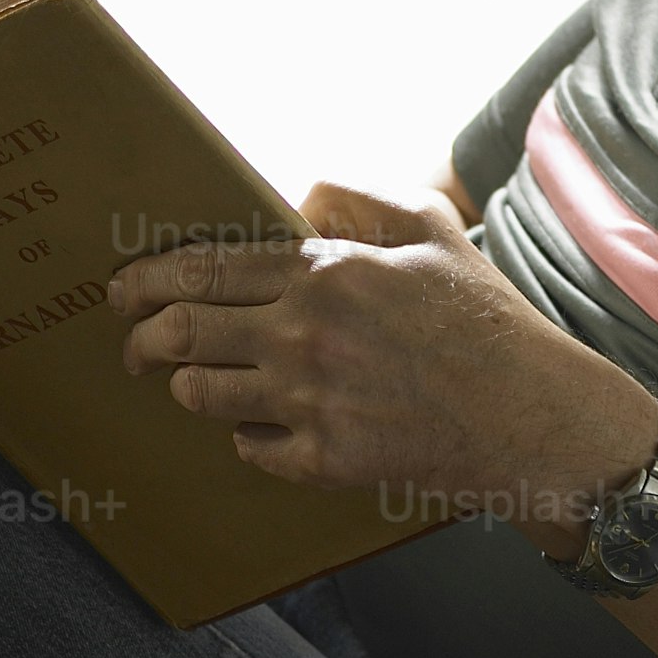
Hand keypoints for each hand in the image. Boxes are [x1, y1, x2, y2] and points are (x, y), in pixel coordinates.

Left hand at [109, 183, 657, 535]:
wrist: (533, 418)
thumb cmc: (486, 319)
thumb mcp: (430, 227)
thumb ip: (355, 196)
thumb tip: (294, 200)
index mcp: (324, 272)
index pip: (204, 268)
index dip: (147, 279)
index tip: (123, 288)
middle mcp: (304, 336)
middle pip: (180, 334)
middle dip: (139, 337)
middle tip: (132, 343)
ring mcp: (310, 404)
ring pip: (201, 395)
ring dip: (186, 385)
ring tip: (191, 381)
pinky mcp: (324, 461)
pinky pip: (249, 447)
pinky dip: (244, 435)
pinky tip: (260, 424)